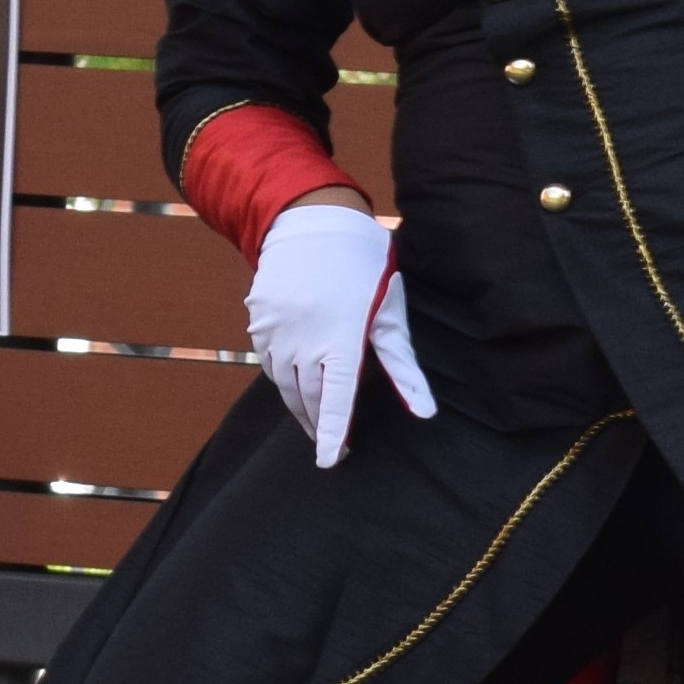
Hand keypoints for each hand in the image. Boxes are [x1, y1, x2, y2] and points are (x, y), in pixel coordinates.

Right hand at [245, 203, 435, 465]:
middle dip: (319, 425)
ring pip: (284, 385)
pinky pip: (268, 362)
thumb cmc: (364, 267)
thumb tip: (424, 412)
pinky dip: (282, 378)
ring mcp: (275, 331)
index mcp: (340, 339)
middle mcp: (303, 340)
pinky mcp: (259, 321)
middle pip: (308, 398)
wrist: (313, 221)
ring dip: (300, 406)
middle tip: (333, 444)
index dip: (332, 435)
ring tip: (314, 421)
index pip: (335, 401)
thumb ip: (403, 365)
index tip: (331, 462)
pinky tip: (296, 382)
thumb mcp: (389, 312)